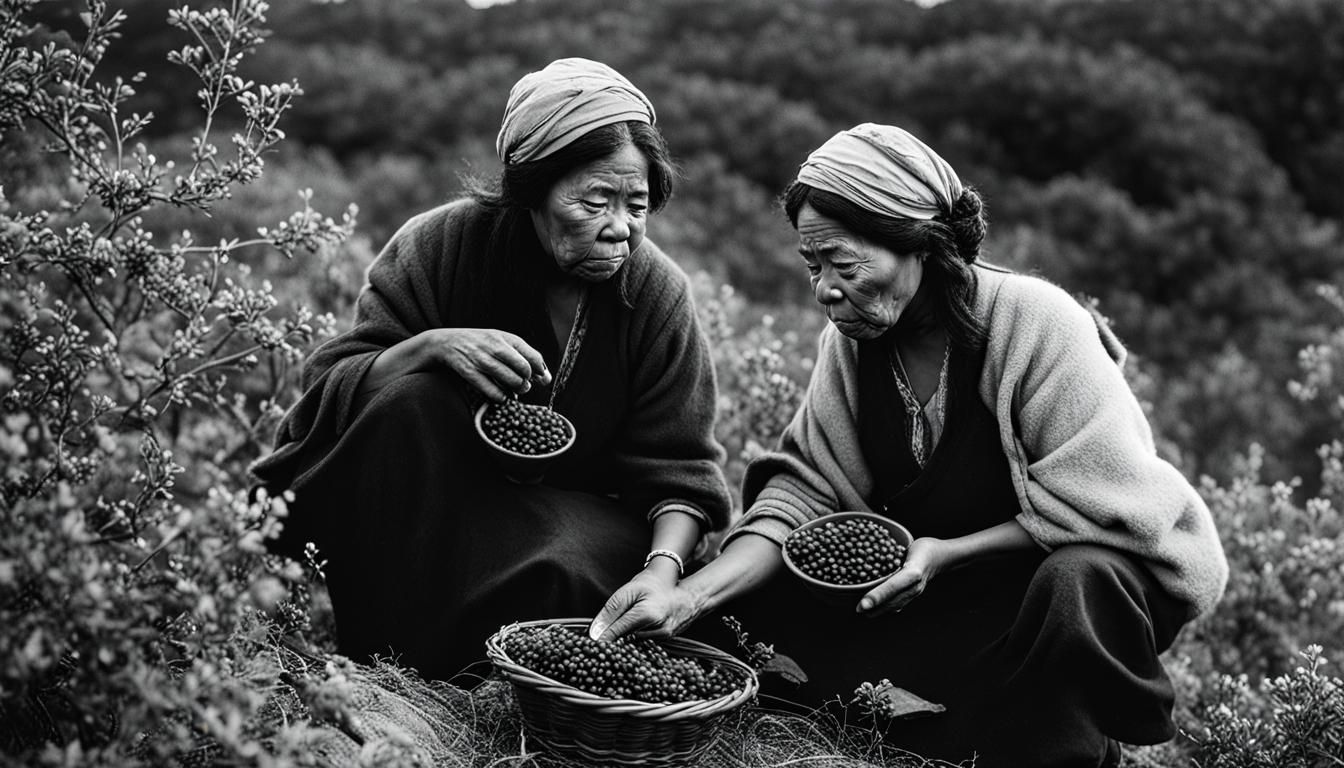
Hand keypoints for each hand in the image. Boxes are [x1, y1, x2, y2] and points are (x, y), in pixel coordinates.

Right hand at [417, 327, 549, 400]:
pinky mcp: (470, 372)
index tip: (542, 379)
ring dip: (517, 390)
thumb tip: (544, 377)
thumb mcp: (501, 341)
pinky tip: (502, 396)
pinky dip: (501, 397)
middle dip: (527, 381)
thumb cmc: (480, 344)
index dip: (541, 371)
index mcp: (506, 338)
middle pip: (524, 369)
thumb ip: (522, 355)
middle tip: (525, 385)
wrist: (447, 342)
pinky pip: (492, 391)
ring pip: (510, 380)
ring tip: (515, 390)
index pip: (533, 356)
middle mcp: (495, 347)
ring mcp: (482, 360)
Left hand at [589, 569, 698, 641]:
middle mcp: (657, 629)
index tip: (589, 644)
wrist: (685, 591)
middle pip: (624, 639)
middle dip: (612, 636)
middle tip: (601, 635)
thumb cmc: (655, 585)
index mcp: (647, 615)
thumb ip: (612, 610)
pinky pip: (643, 641)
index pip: (616, 632)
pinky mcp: (665, 640)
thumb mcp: (630, 590)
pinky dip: (636, 635)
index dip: (601, 637)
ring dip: (624, 636)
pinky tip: (636, 625)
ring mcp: (663, 637)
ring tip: (624, 622)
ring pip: (633, 642)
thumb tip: (595, 633)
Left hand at [857, 537, 946, 615]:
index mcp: (913, 573)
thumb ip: (890, 553)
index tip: (861, 606)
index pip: (891, 587)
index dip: (875, 596)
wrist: (941, 557)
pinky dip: (886, 608)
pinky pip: (899, 604)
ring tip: (863, 610)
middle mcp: (914, 586)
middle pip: (892, 602)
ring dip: (879, 610)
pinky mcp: (914, 595)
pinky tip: (876, 608)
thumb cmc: (922, 549)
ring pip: (895, 606)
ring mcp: (915, 593)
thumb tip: (864, 552)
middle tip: (856, 609)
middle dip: (874, 607)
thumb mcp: (907, 547)